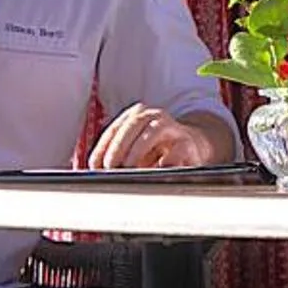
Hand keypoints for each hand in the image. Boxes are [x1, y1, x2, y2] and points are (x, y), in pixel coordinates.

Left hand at [88, 104, 216, 169]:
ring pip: (154, 131)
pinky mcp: (188, 143)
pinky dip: (165, 161)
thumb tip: (97, 171)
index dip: (103, 147)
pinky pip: (176, 151)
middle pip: (133, 125)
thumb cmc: (156, 150)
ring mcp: (173, 128)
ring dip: (138, 150)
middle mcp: (154, 116)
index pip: (115, 129)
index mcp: (136, 115)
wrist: (193, 147)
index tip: (95, 165)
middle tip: (110, 167)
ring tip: (129, 167)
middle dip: (118, 147)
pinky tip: (155, 170)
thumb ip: (116, 156)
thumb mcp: (134, 149)